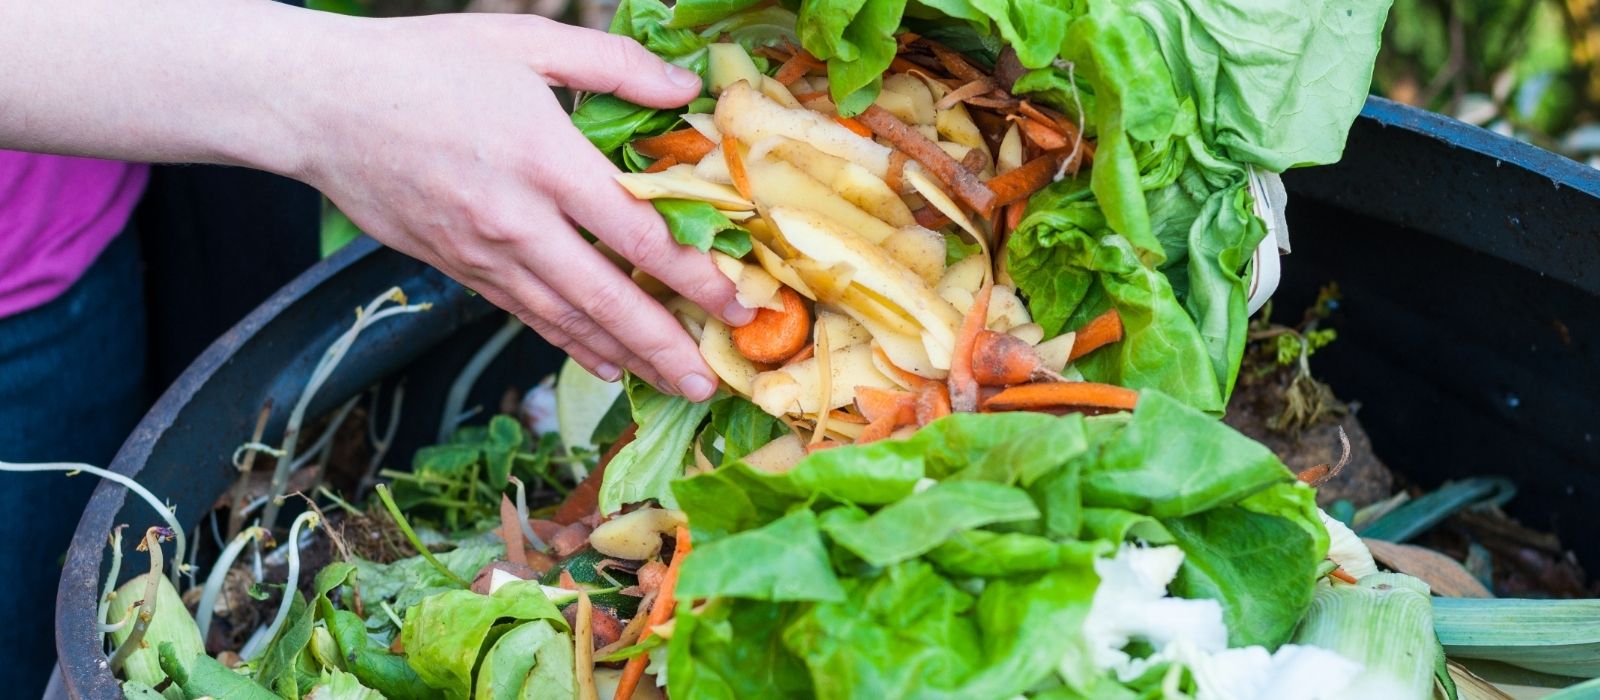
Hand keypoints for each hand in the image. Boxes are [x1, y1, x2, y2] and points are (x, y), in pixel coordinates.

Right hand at [298, 13, 752, 400]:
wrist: (319, 105)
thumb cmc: (424, 63)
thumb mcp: (525, 40)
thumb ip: (614, 65)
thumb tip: (687, 90)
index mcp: (545, 160)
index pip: (637, 235)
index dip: (694, 277)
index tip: (736, 303)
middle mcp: (518, 221)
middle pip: (608, 299)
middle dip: (667, 345)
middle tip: (714, 381)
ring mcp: (485, 253)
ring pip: (568, 320)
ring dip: (627, 358)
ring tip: (674, 386)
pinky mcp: (460, 268)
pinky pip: (527, 316)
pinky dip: (572, 344)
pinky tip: (606, 363)